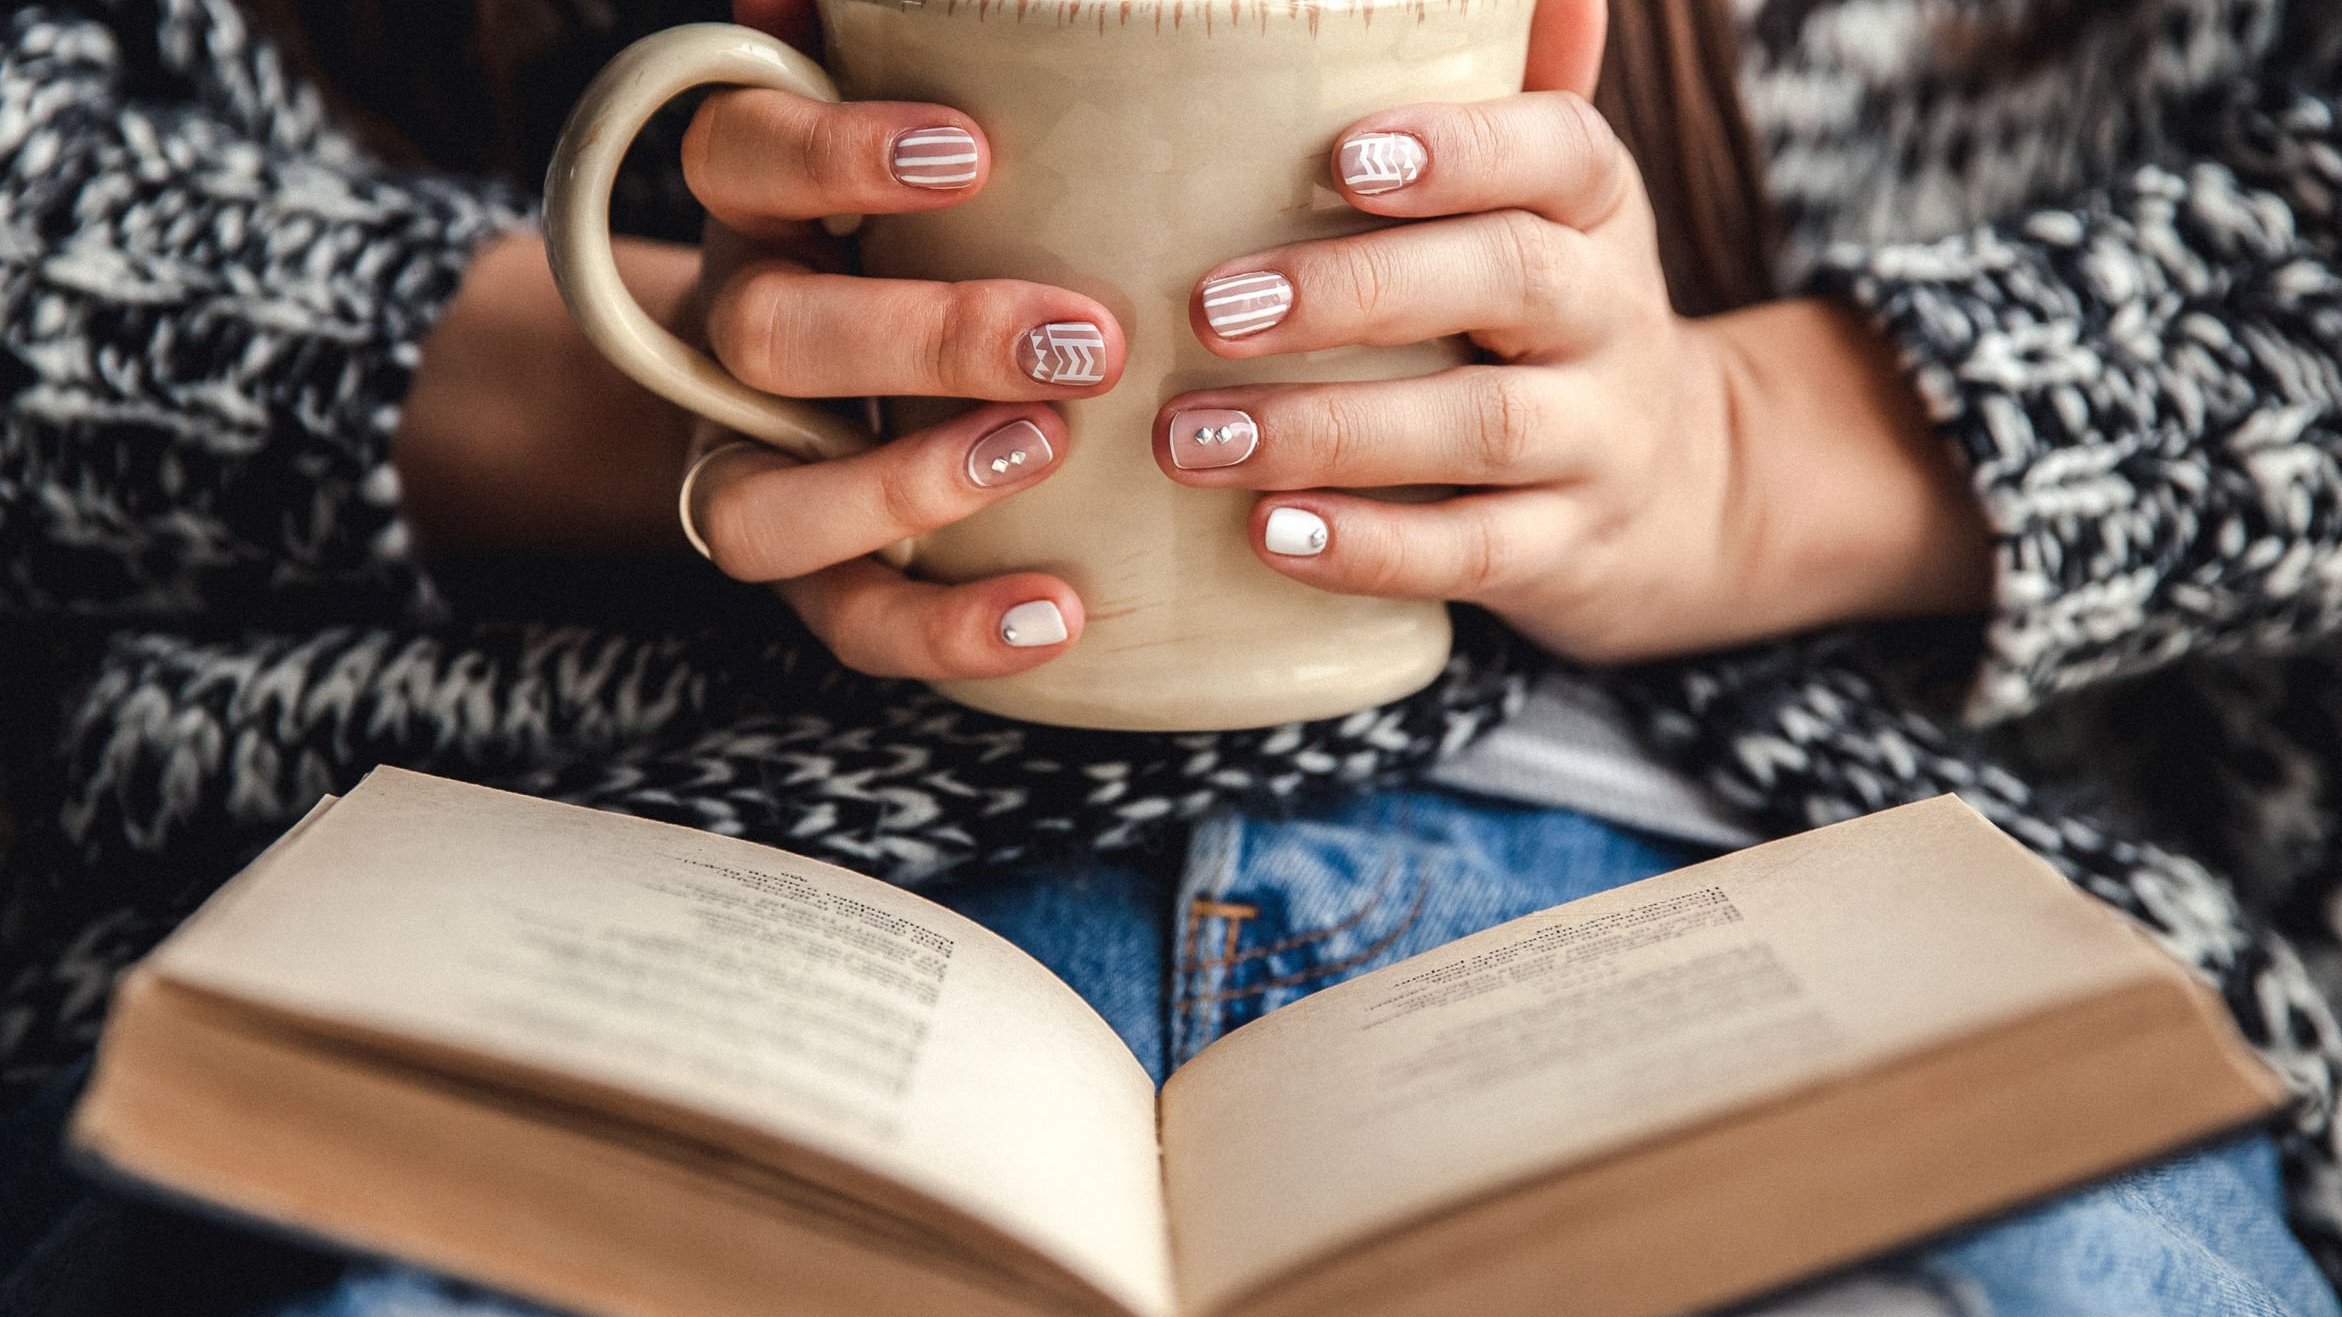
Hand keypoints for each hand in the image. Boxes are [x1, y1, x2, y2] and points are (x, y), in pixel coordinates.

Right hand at [673, 84, 1129, 678]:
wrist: (849, 374)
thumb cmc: (933, 227)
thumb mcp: (916, 129)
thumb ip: (893, 44)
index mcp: (758, 213)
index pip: (744, 158)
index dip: (838, 153)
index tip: (974, 152)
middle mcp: (731, 338)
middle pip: (762, 335)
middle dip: (921, 336)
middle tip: (1087, 337)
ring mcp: (753, 465)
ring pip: (764, 503)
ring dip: (903, 486)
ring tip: (1046, 453)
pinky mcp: (809, 573)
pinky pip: (844, 622)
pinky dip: (943, 632)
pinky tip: (1061, 615)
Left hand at [1153, 93, 1989, 663]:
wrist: (1673, 488)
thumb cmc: (1544, 317)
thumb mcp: (1547, 205)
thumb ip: (1515, 92)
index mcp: (1596, 209)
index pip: (1560, 153)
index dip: (1460, 150)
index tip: (1342, 155)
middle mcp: (1611, 317)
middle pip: (1508, 284)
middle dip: (1355, 294)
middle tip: (1212, 309)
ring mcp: (1599, 441)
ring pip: (1483, 429)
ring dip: (1328, 433)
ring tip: (1192, 438)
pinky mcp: (1566, 550)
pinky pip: (1476, 553)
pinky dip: (1371, 548)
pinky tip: (1269, 535)